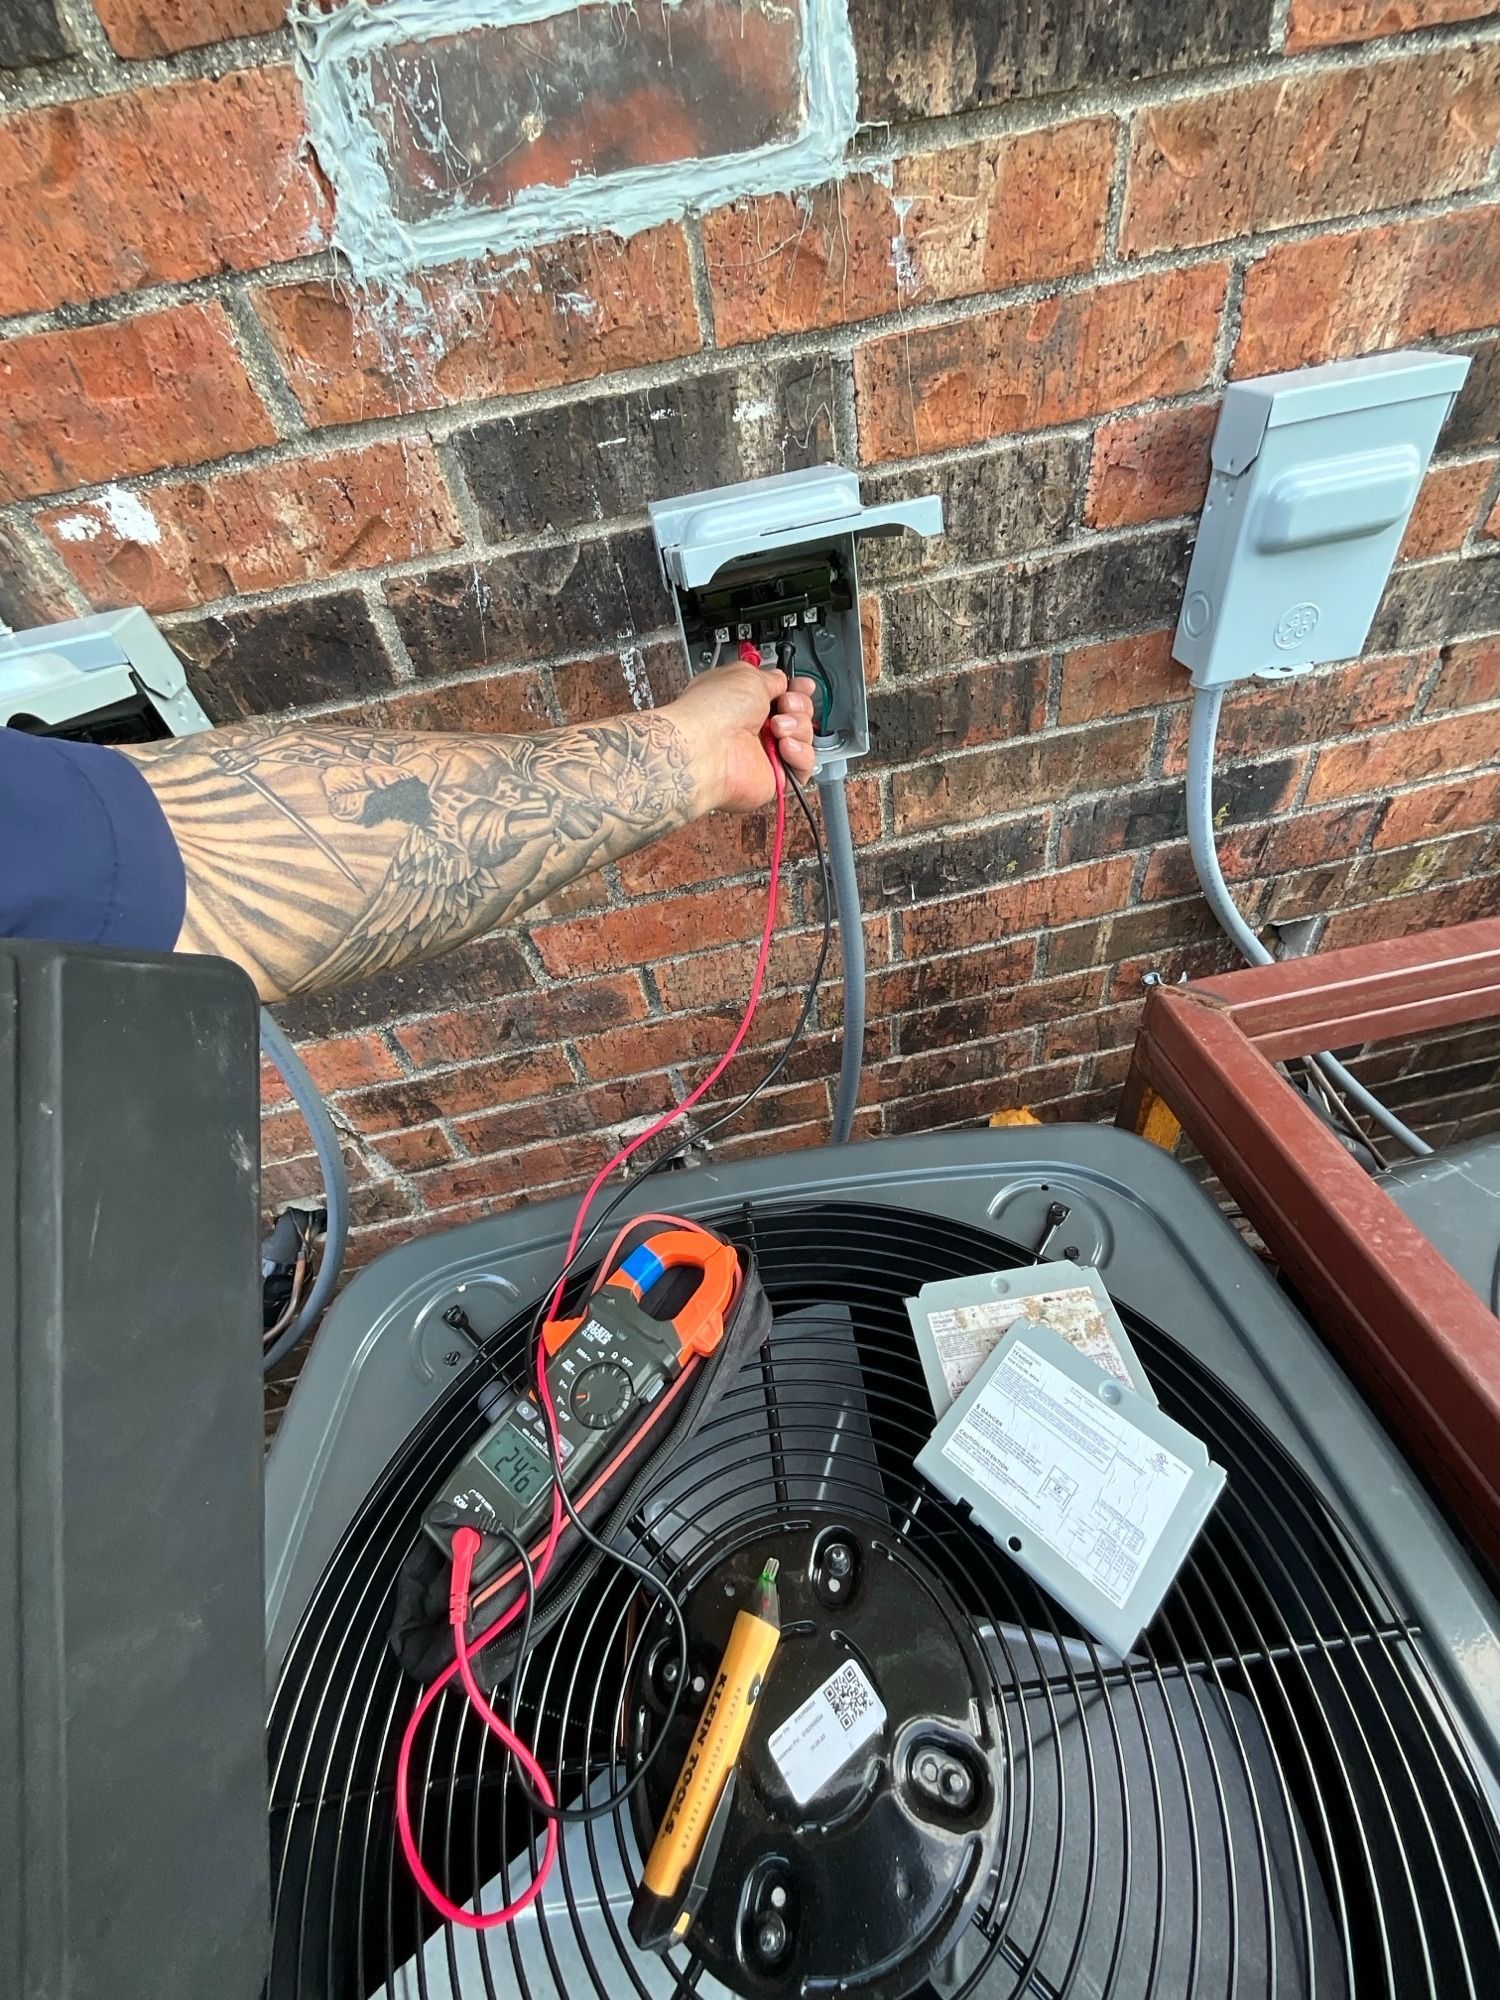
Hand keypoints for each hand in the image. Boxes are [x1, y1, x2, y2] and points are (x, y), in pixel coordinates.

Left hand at [666, 662, 818, 813]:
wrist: (705, 749)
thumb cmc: (713, 712)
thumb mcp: (747, 676)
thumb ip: (771, 678)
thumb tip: (782, 680)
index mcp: (745, 701)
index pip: (783, 695)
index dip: (796, 690)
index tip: (802, 686)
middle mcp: (754, 728)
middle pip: (799, 715)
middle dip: (798, 706)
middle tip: (784, 705)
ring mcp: (765, 754)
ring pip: (805, 738)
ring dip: (798, 727)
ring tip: (777, 728)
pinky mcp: (775, 779)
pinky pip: (804, 767)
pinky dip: (800, 754)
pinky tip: (784, 747)